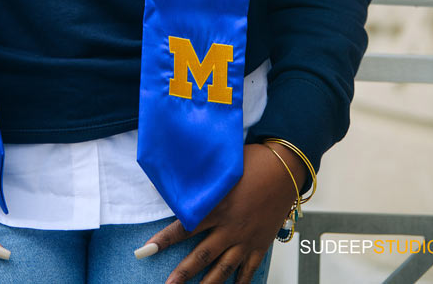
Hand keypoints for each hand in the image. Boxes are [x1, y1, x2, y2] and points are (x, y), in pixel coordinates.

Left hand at [141, 143, 305, 283]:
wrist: (286, 169)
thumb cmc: (254, 161)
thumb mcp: (223, 167)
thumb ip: (204, 179)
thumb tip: (180, 178)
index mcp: (218, 207)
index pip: (184, 227)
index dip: (164, 240)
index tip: (146, 251)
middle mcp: (230, 228)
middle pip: (201, 256)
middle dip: (182, 274)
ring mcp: (246, 239)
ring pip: (223, 269)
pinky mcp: (260, 244)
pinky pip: (248, 270)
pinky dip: (240, 282)